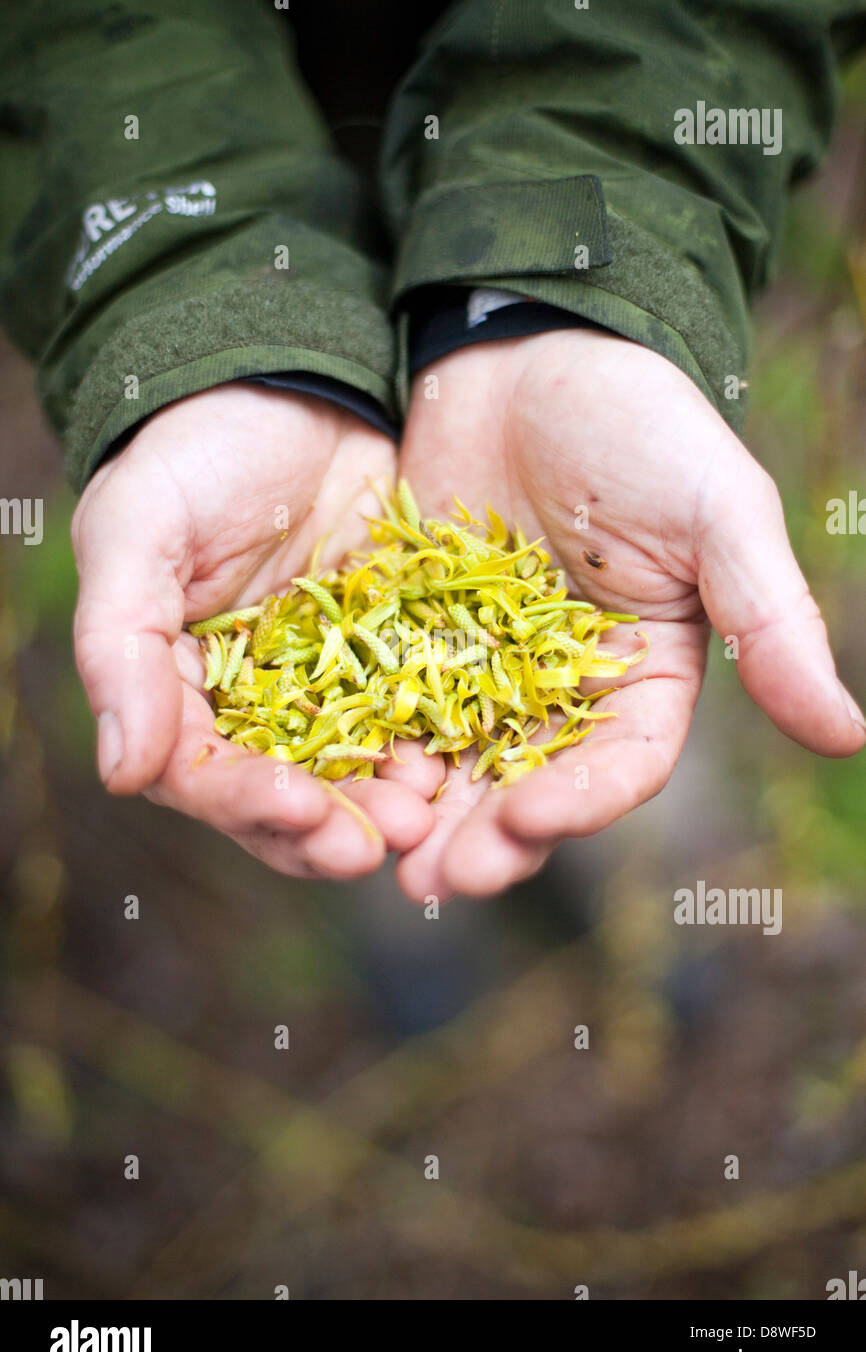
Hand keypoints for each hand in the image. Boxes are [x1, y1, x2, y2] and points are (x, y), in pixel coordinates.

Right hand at [71, 382, 436, 878]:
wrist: (295, 386)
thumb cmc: (197, 449)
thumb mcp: (139, 527)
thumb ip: (122, 645)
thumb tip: (122, 772)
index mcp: (180, 688)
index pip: (203, 773)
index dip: (249, 802)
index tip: (303, 811)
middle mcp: (254, 704)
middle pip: (283, 796)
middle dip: (328, 828)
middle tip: (380, 844)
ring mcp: (329, 686)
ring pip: (354, 773)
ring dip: (385, 805)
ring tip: (427, 816)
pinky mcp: (396, 659)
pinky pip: (416, 716)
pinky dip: (435, 745)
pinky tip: (460, 761)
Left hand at [391, 330, 864, 899]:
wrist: (525, 349)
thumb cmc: (637, 422)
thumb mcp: (718, 512)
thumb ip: (770, 622)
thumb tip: (850, 737)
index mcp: (645, 677)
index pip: (620, 765)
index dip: (580, 801)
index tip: (528, 821)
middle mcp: (565, 690)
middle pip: (529, 786)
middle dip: (486, 838)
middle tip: (435, 883)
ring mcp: (482, 670)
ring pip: (454, 763)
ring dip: (420, 816)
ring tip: (376, 857)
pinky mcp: (412, 640)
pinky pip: (387, 706)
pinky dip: (366, 745)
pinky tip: (331, 777)